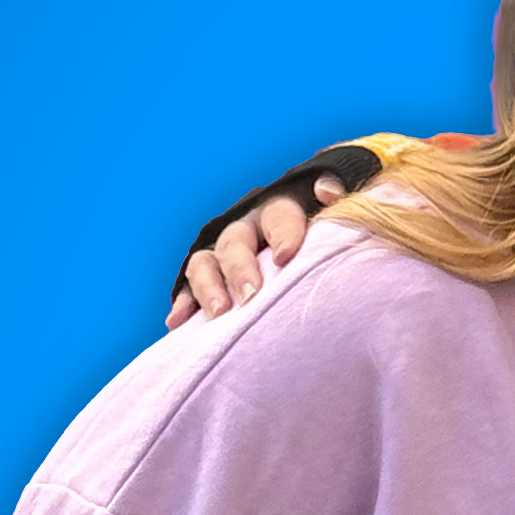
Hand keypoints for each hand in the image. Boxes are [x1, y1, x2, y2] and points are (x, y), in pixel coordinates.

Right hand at [166, 173, 341, 328]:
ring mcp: (223, 255)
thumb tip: (327, 191)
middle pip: (236, 241)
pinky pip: (188, 289)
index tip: (287, 257)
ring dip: (209, 287)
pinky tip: (177, 323)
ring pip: (206, 263)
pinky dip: (184, 305)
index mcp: (279, 212)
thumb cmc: (327, 242)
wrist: (303, 257)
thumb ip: (337, 203)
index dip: (283, 234)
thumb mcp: (337, 220)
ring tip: (219, 314)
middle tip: (250, 297)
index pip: (280, 216)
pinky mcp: (209, 281)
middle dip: (240, 268)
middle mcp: (246, 230)